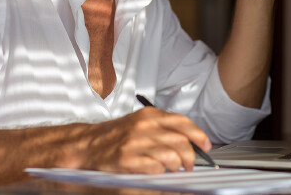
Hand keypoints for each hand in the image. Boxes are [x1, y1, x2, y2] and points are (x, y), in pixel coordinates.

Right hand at [59, 107, 211, 173]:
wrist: (85, 147)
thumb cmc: (113, 137)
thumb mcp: (139, 124)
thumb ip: (162, 128)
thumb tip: (188, 140)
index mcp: (149, 116)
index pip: (182, 122)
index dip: (198, 135)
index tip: (205, 146)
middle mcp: (143, 127)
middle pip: (181, 141)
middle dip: (190, 157)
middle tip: (189, 166)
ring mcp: (135, 143)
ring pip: (171, 156)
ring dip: (176, 167)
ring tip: (172, 170)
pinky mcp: (127, 160)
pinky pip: (155, 168)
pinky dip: (161, 174)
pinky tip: (157, 173)